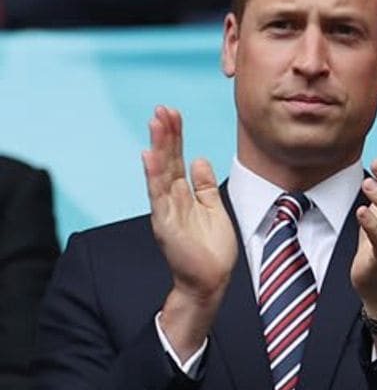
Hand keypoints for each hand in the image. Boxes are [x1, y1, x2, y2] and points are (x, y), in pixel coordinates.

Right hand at [143, 106, 236, 352]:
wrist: (209, 281)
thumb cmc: (211, 248)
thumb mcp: (213, 209)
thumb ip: (204, 185)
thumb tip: (199, 159)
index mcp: (183, 194)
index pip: (176, 158)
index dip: (175, 136)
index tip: (174, 112)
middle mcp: (171, 199)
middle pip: (167, 160)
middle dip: (165, 134)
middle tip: (163, 108)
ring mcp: (166, 210)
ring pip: (160, 173)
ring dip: (158, 147)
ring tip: (156, 123)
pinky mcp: (166, 224)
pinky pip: (159, 197)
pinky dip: (154, 176)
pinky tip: (150, 157)